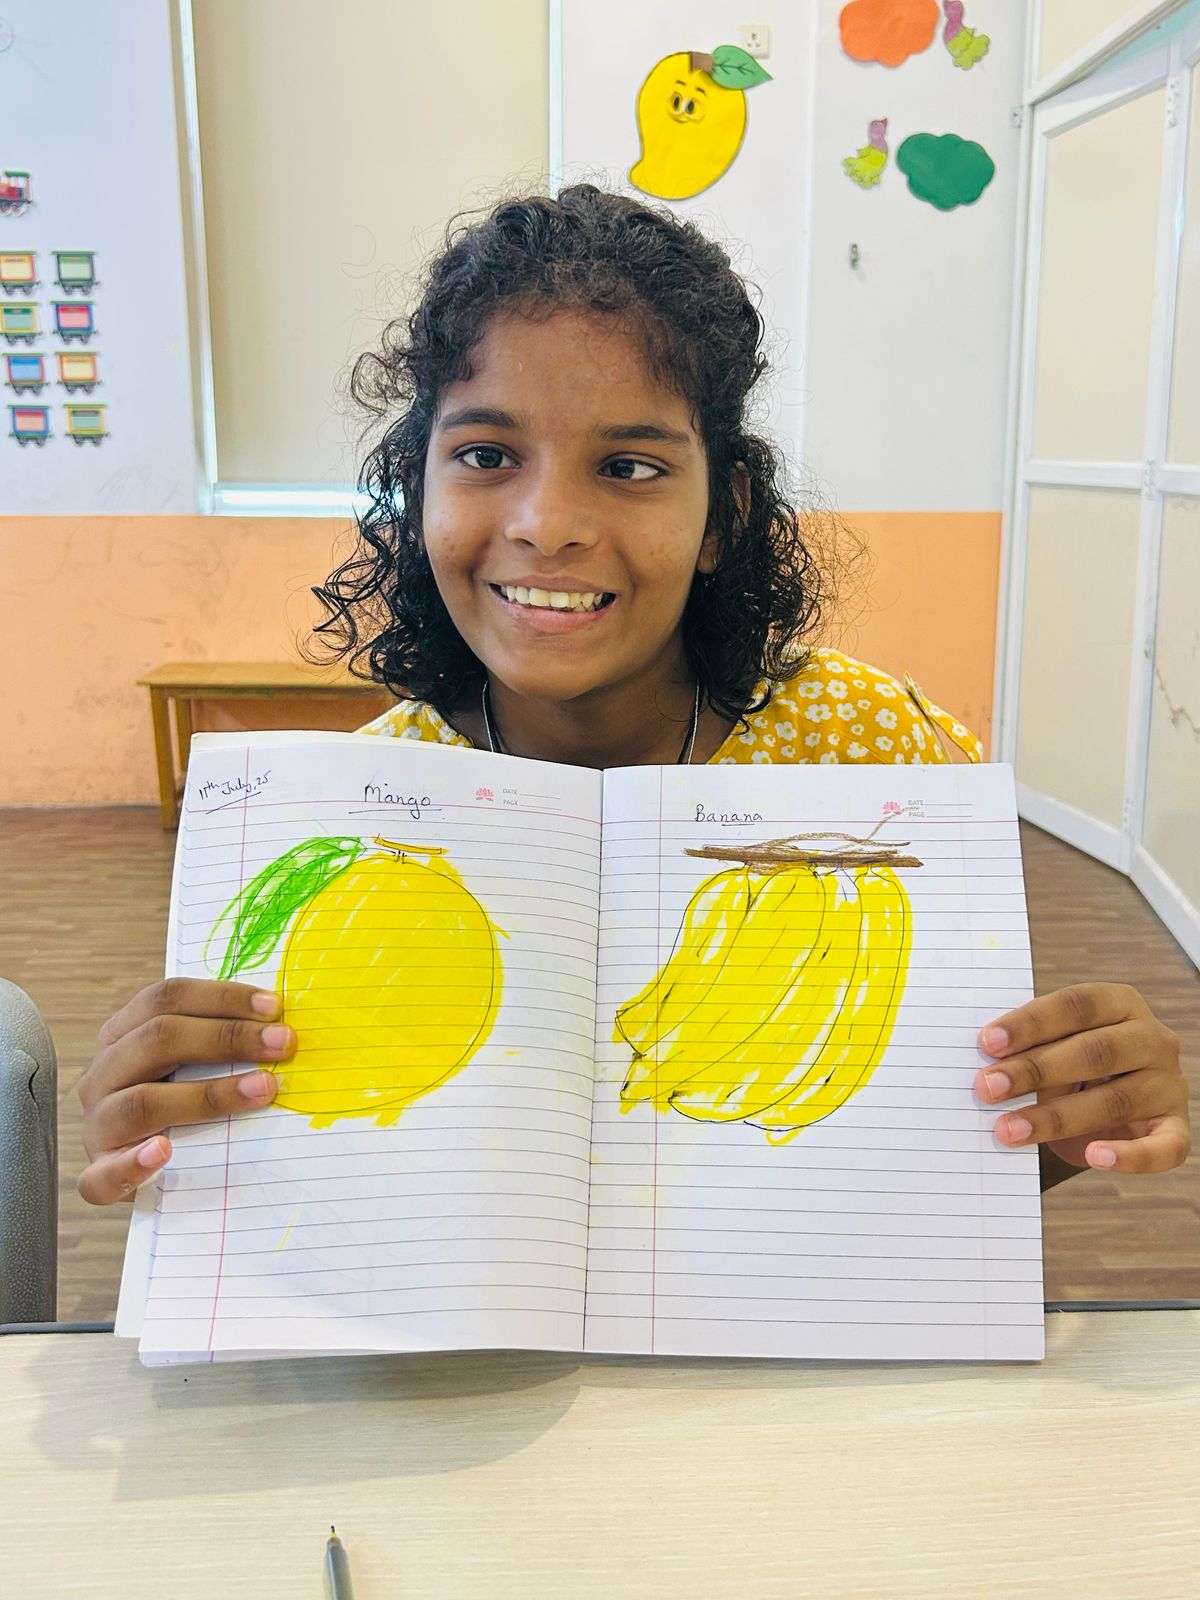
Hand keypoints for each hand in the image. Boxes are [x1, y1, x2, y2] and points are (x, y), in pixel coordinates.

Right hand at [77, 979, 292, 1204]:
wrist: (128, 1162)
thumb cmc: (171, 1101)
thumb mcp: (180, 1064)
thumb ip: (214, 1045)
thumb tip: (282, 1030)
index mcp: (121, 1034)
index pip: (166, 998)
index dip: (222, 997)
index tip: (274, 1008)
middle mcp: (103, 1073)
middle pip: (158, 1040)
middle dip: (227, 1038)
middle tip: (282, 1044)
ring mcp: (97, 1124)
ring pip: (142, 1102)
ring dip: (207, 1095)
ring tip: (261, 1090)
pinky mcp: (99, 1172)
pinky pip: (104, 1173)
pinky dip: (134, 1163)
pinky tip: (164, 1153)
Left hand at [974, 983, 1189, 1174]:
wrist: (1116, 1106)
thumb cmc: (1075, 1066)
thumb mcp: (1057, 1046)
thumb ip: (1032, 1049)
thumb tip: (987, 1067)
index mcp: (1121, 1003)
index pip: (1076, 1005)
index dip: (1031, 1023)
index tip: (988, 1043)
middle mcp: (1153, 1039)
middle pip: (1094, 1051)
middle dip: (1035, 1070)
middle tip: (988, 1087)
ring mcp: (1169, 1084)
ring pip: (1114, 1101)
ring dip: (1055, 1118)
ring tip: (1009, 1130)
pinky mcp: (1176, 1128)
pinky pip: (1162, 1147)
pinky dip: (1129, 1156)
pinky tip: (1094, 1158)